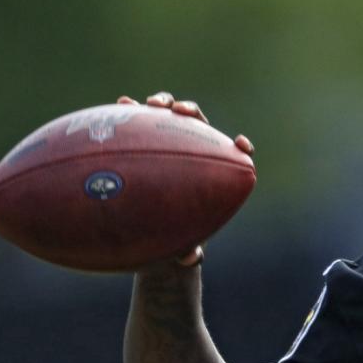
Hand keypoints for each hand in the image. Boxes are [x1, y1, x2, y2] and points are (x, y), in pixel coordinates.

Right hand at [118, 91, 255, 267]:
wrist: (147, 239)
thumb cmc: (173, 245)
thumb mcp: (180, 252)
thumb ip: (189, 255)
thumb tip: (191, 259)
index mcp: (210, 177)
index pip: (232, 157)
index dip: (240, 148)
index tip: (241, 145)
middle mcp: (190, 155)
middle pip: (198, 125)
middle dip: (191, 113)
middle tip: (180, 112)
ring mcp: (165, 145)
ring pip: (167, 118)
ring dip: (163, 104)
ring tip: (152, 104)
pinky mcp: (142, 144)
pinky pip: (136, 124)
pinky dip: (131, 112)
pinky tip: (121, 103)